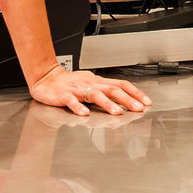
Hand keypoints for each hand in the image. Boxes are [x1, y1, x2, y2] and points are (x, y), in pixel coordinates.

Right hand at [30, 66, 151, 116]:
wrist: (46, 78)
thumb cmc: (69, 83)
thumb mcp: (91, 83)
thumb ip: (105, 90)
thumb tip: (125, 97)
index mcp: (98, 82)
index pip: (121, 84)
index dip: (135, 92)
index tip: (147, 102)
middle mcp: (90, 84)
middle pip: (112, 90)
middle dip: (127, 99)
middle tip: (138, 108)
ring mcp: (77, 90)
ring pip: (95, 95)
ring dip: (108, 104)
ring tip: (117, 112)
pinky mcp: (64, 96)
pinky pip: (72, 102)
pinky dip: (78, 108)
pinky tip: (84, 114)